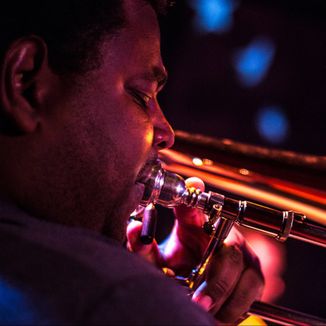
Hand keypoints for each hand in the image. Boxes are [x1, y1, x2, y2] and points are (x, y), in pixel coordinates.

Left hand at [127, 178, 263, 322]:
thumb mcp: (160, 258)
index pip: (196, 205)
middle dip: (217, 280)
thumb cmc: (178, 264)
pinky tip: (221, 316)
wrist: (197, 282)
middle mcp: (223, 233)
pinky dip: (237, 306)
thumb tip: (134, 229)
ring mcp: (243, 251)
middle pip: (229, 249)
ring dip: (226, 296)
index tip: (192, 186)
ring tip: (208, 314)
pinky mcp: (254, 272)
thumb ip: (144, 248)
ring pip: (244, 271)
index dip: (194, 195)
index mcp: (197, 224)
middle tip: (198, 301)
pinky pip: (253, 288)